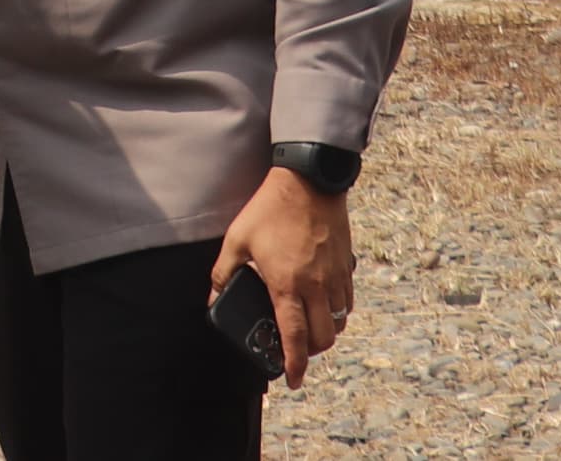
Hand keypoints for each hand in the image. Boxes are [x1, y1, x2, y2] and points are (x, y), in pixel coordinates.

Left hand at [210, 168, 351, 387]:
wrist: (308, 179)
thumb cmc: (271, 207)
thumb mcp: (238, 238)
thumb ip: (224, 271)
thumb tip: (213, 296)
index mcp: (286, 283)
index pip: (293, 336)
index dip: (293, 364)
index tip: (292, 381)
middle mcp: (315, 286)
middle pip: (322, 337)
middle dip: (309, 352)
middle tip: (295, 351)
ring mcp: (334, 276)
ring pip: (339, 322)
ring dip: (325, 333)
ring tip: (309, 329)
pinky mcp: (346, 264)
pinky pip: (347, 301)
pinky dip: (338, 312)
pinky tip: (324, 305)